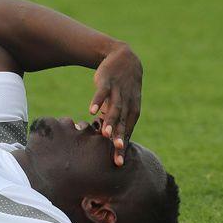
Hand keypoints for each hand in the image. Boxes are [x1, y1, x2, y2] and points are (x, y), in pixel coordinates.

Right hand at [89, 45, 141, 166]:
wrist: (125, 58)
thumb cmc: (123, 88)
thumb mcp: (123, 105)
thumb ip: (117, 123)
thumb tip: (109, 143)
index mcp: (132, 112)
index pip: (127, 133)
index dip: (122, 148)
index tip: (118, 164)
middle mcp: (127, 104)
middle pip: (123, 123)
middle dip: (119, 138)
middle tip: (116, 152)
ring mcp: (118, 92)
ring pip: (114, 109)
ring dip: (110, 121)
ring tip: (105, 135)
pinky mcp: (107, 82)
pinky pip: (102, 93)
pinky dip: (97, 101)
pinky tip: (90, 111)